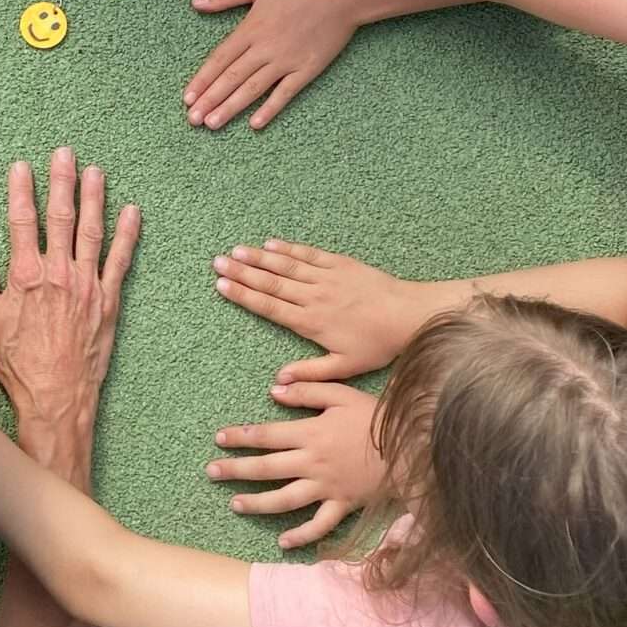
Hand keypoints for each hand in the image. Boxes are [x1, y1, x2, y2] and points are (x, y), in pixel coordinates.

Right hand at [0, 149, 140, 448]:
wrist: (56, 396)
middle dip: (62, 183)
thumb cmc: (18, 363)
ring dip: (94, 198)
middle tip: (65, 154)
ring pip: (92, 231)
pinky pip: (120, 260)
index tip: (21, 167)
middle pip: (60, 217)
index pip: (22, 221)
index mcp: (25, 275)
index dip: (21, 191)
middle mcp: (58, 273)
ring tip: (95, 172)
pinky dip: (127, 235)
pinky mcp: (108, 300)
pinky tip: (131, 212)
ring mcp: (87, 285)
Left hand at [184, 0, 388, 129]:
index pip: (219, 59)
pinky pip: (285, 94)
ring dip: (231, 108)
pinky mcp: (307, 70)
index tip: (187, 97)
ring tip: (212, 124)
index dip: (202, 80)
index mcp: (251, 28)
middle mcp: (266, 48)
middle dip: (210, 100)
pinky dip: (270, 109)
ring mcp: (287, 61)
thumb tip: (196, 3)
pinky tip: (255, 124)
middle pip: (231, 78)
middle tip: (193, 120)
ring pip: (253, 89)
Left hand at [206, 380, 385, 548]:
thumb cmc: (377, 418)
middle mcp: (312, 463)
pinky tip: (282, 542)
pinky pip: (319, 525)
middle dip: (236, 471)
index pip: (266, 435)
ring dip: (257, 503)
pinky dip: (301, 536)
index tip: (219, 439)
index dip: (240, 438)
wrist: (411, 450)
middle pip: (266, 468)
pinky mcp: (342, 505)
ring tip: (235, 505)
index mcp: (310, 433)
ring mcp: (326, 487)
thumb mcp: (342, 394)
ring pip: (284, 499)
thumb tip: (274, 391)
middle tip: (211, 473)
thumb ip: (307, 391)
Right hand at [212, 241, 419, 378]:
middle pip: (270, 282)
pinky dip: (287, 249)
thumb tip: (278, 382)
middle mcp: (313, 296)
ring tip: (235, 251)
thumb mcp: (345, 367)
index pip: (269, 306)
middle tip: (217, 262)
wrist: (408, 315)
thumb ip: (310, 373)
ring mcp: (326, 277)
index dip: (243, 295)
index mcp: (311, 322)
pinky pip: (308, 254)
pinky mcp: (339, 264)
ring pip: (285, 265)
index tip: (222, 286)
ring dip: (258, 257)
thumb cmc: (378, 344)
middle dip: (241, 272)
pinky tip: (271, 244)